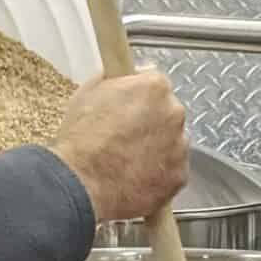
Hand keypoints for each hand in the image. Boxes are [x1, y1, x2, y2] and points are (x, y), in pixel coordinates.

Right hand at [50, 69, 188, 223]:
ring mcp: (179, 147)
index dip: (139, 98)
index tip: (128, 108)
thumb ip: (114, 79)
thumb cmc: (81, 140)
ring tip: (128, 161)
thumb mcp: (87, 93)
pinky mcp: (178, 177)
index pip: (156, 85)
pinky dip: (158, 175)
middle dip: (150, 123)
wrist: (81, 184)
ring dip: (156, 149)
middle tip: (124, 138)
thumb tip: (123, 76)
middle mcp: (173, 114)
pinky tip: (135, 178)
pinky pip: (172, 172)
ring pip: (172, 144)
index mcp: (154, 88)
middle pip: (167, 114)